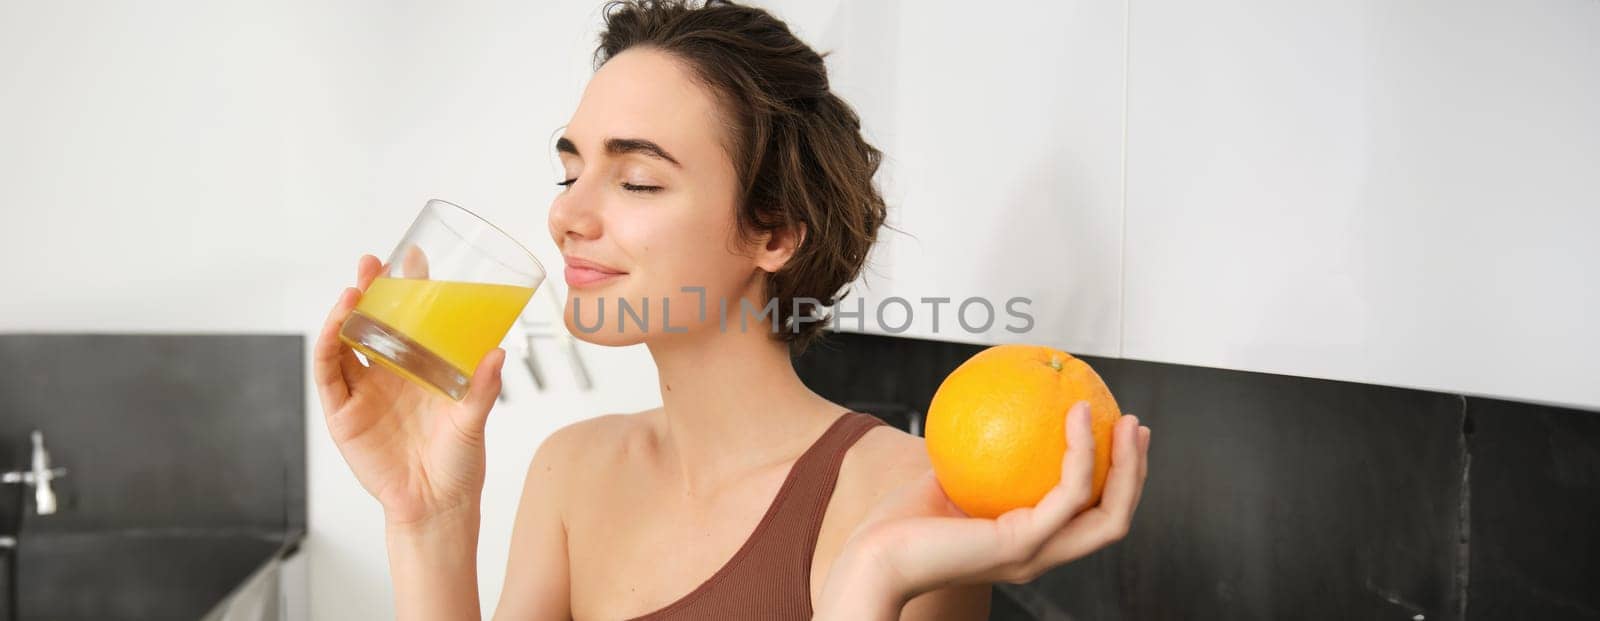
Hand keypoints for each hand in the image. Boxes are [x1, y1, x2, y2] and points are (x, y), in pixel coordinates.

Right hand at [313, 253, 506, 527]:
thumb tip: (498, 353)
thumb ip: (483, 389)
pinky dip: (327, 345)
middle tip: (375, 262)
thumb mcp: (473, 420)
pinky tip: (335, 325)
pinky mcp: (343, 414)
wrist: (436, 505)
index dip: (409, 287)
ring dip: (345, 312)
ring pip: (345, 341)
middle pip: (371, 321)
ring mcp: (363, 392)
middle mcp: (387, 374)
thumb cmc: (458, 462)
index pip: (411, 318)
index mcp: (419, 368)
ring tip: (355, 288)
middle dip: (370, 289)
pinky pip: (328, 374)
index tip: (414, 256)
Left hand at [827, 402, 1150, 609]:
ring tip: (1125, 423)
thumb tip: (992, 410)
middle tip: (1135, 426)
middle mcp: (1040, 553)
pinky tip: (1077, 417)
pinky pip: (1068, 493)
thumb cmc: (898, 524)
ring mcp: (1035, 553)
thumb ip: (978, 456)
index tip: (1117, 436)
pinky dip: (1082, 453)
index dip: (1112, 480)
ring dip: (1125, 467)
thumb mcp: (949, 479)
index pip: (1087, 517)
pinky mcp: (1021, 543)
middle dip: (1134, 474)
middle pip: (1113, 519)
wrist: (872, 559)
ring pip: (1108, 516)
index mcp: (1028, 542)